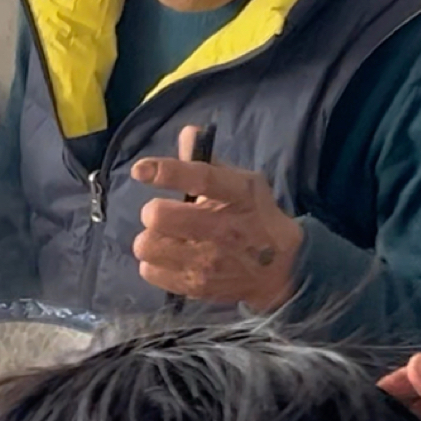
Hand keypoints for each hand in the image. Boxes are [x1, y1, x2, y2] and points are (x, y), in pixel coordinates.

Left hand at [129, 128, 306, 310]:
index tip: (141, 170)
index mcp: (238, 194)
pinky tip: (171, 258)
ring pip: (147, 245)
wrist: (279, 268)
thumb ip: (208, 161)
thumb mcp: (243, 183)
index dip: (167, 171)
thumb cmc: (255, 217)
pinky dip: (153, 263)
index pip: (201, 179)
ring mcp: (208, 262)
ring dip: (150, 239)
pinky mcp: (196, 287)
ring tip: (166, 238)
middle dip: (153, 211)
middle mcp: (222, 229)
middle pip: (160, 216)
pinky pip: (149, 271)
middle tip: (162, 215)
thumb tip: (187, 133)